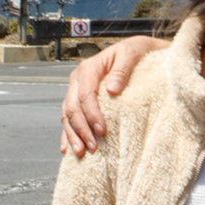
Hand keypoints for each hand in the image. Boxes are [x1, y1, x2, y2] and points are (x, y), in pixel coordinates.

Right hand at [61, 36, 166, 154]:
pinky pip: (68, 118)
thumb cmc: (136, 53)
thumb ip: (122, 70)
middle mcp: (78, 79)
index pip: (86, 94)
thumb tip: (111, 90)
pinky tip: (67, 148)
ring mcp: (76, 90)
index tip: (103, 130)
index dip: (92, 114)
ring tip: (82, 152)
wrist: (137, 52)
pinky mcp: (79, 100)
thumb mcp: (132, 54)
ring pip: (67, 115)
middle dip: (81, 129)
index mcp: (89, 67)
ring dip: (73, 135)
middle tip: (93, 147)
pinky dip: (67, 133)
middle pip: (73, 107)